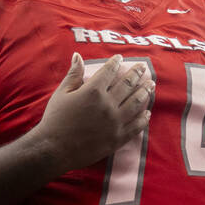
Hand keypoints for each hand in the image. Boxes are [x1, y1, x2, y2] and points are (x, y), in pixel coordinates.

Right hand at [32, 53, 153, 172]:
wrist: (54, 149)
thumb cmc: (55, 120)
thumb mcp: (61, 94)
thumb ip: (73, 74)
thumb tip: (77, 55)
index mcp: (93, 91)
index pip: (109, 71)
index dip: (115, 63)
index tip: (120, 58)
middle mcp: (108, 104)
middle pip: (128, 84)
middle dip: (136, 73)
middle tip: (143, 68)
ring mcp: (115, 122)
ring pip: (136, 103)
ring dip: (145, 92)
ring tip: (151, 85)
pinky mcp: (117, 138)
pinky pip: (136, 126)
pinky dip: (143, 118)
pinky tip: (147, 113)